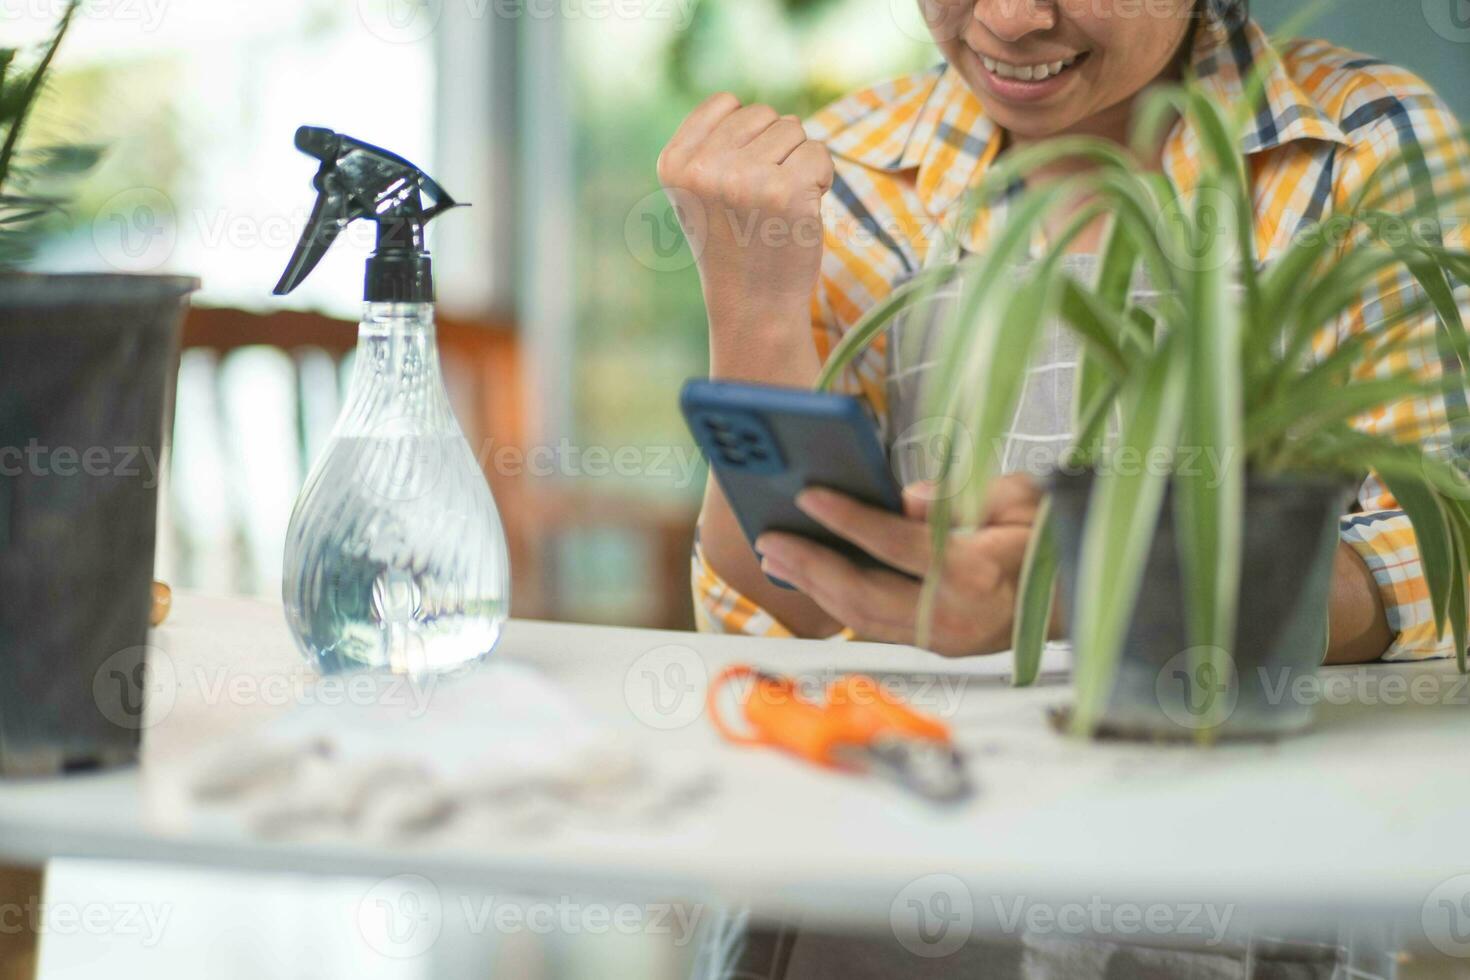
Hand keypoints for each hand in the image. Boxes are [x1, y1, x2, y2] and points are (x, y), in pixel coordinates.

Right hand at [657, 93, 833, 337]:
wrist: (754, 305)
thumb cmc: (733, 244)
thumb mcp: (700, 191)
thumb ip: (713, 144)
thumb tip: (753, 109)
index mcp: (674, 163)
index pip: (725, 103)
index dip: (745, 136)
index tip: (739, 181)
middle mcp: (703, 168)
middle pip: (763, 114)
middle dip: (774, 149)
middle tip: (762, 200)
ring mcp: (744, 179)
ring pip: (794, 128)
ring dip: (798, 163)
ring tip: (780, 206)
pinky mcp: (786, 191)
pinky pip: (819, 152)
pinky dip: (821, 178)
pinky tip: (803, 211)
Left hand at [753, 476, 1048, 655]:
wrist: (1079, 598)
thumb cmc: (1047, 537)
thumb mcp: (1018, 499)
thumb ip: (959, 497)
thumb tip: (903, 501)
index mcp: (978, 573)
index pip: (900, 545)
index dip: (851, 520)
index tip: (809, 495)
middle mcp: (955, 616)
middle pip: (866, 593)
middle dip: (812, 564)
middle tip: (770, 537)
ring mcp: (942, 640)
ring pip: (862, 618)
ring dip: (814, 586)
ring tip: (776, 556)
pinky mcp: (933, 647)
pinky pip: (873, 625)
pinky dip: (836, 601)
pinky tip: (809, 577)